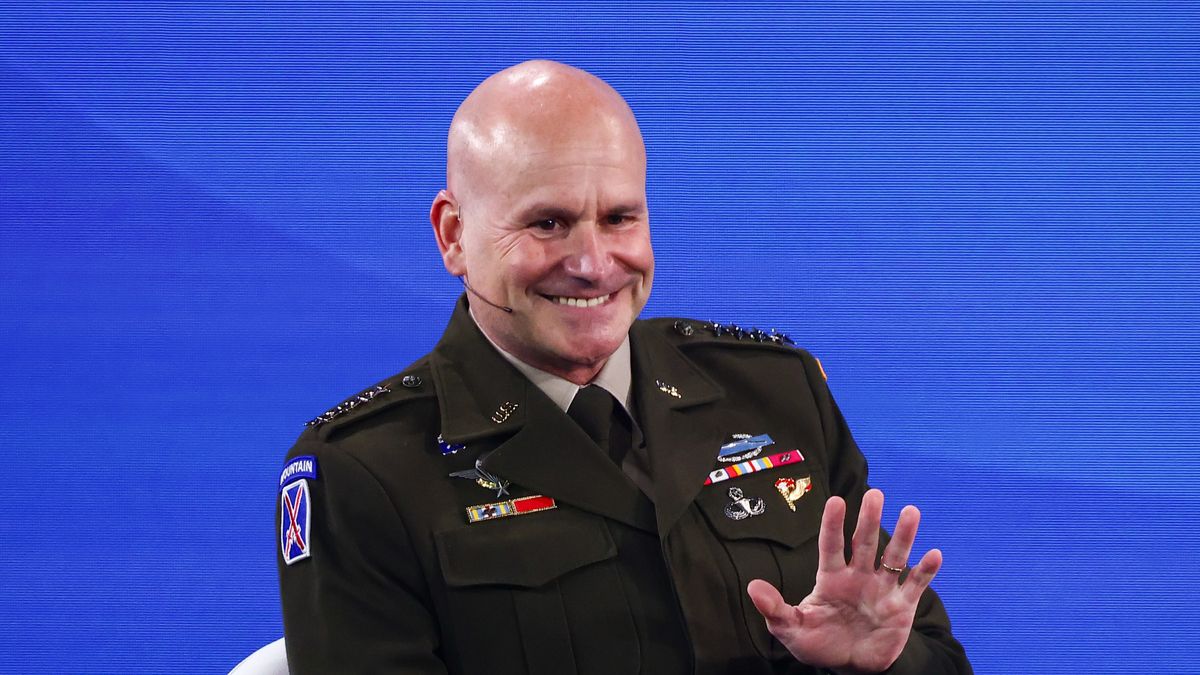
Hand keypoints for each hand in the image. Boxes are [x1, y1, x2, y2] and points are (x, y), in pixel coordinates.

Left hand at [746, 489, 941, 673]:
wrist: (849, 666)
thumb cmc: (817, 643)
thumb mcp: (790, 629)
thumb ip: (774, 609)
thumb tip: (752, 588)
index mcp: (831, 578)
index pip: (831, 546)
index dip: (833, 525)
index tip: (836, 501)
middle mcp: (858, 576)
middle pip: (865, 543)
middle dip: (870, 519)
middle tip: (875, 493)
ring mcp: (881, 589)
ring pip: (894, 557)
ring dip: (904, 536)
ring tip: (911, 511)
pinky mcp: (902, 606)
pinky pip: (915, 584)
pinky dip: (925, 571)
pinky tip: (933, 555)